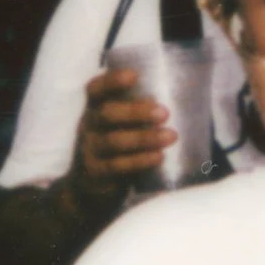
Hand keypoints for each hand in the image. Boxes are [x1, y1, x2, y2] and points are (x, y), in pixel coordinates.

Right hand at [70, 64, 173, 199]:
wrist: (88, 188)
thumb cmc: (114, 147)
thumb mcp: (116, 126)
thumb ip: (136, 112)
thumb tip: (177, 97)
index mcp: (94, 108)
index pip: (95, 89)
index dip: (112, 81)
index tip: (134, 75)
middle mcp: (88, 126)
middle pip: (107, 114)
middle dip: (136, 111)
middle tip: (165, 113)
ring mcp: (90, 150)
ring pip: (114, 141)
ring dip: (145, 137)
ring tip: (171, 136)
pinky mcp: (97, 173)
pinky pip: (118, 166)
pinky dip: (141, 160)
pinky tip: (159, 156)